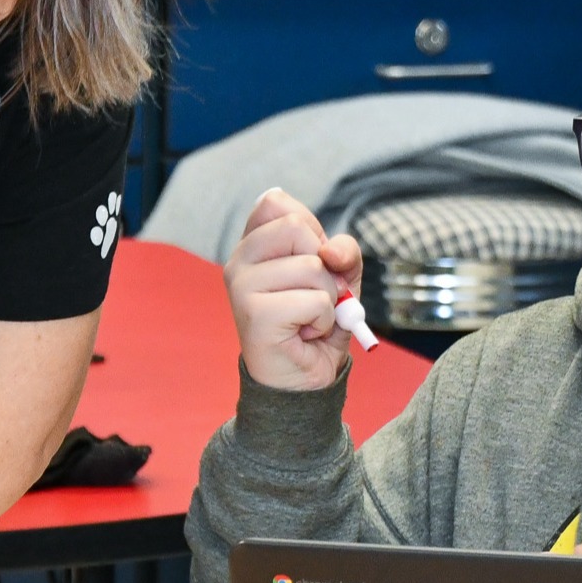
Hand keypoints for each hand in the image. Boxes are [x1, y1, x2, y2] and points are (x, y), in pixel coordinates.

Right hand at [225, 188, 365, 390]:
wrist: (305, 380)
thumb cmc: (316, 323)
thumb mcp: (339, 277)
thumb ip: (342, 252)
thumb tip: (330, 252)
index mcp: (252, 245)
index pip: (275, 202)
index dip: (308, 228)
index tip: (311, 259)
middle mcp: (239, 261)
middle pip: (296, 225)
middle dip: (323, 264)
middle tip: (315, 295)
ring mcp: (241, 287)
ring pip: (312, 267)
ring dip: (328, 299)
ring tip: (309, 319)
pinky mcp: (255, 315)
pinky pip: (314, 302)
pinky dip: (324, 321)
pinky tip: (305, 334)